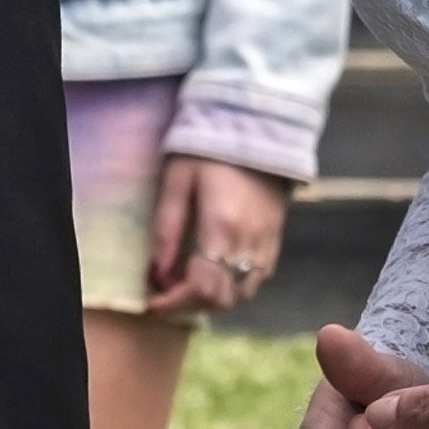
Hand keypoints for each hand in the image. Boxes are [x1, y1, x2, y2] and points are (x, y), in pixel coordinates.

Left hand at [147, 156, 291, 316]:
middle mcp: (249, 241)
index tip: (152, 303)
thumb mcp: (177, 180)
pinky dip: (235, 285)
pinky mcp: (276, 235)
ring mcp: (267, 241)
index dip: (174, 303)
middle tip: (167, 293)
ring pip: (243, 293)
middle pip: (223, 298)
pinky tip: (217, 271)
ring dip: (215, 298)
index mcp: (221, 227)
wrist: (256, 123)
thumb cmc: (207, 148)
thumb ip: (167, 228)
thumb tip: (157, 272)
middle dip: (191, 305)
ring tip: (189, 283)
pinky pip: (258, 277)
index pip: (200, 287)